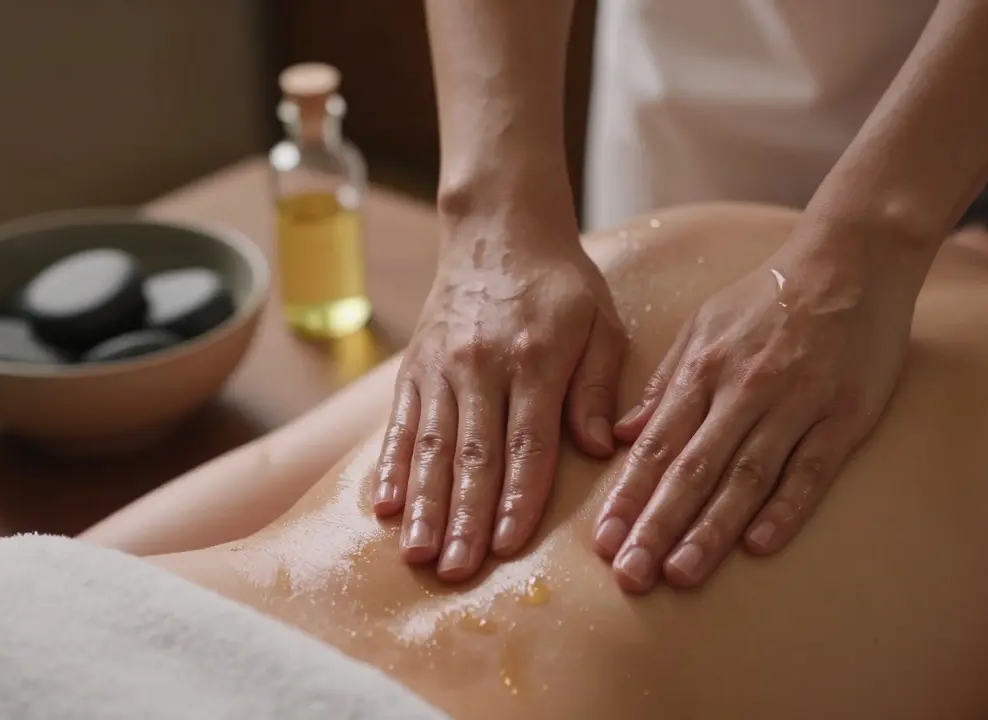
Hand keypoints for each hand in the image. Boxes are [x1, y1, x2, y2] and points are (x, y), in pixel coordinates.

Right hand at [372, 208, 624, 581]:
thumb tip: (598, 446)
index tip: (508, 545)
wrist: (499, 231)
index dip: (517, 497)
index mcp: (536, 359)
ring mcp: (442, 367)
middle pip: (473, 454)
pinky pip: (401, 423)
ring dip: (425, 504)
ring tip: (418, 553)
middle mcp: (482, 366)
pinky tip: (386, 506)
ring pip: (432, 446)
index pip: (527, 442)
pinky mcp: (414, 367)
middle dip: (465, 518)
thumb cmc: (560, 286)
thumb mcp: (601, 323)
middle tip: (457, 571)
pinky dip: (391, 466)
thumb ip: (599, 385)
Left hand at [595, 220, 930, 591]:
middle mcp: (743, 388)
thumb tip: (619, 436)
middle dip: (657, 524)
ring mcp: (796, 402)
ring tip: (682, 573)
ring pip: (746, 475)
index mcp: (704, 368)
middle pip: (693, 467)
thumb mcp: (703, 326)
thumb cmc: (769, 296)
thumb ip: (663, 384)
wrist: (852, 260)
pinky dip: (786, 507)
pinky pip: (812, 468)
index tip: (604, 540)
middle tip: (630, 573)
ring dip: (712, 528)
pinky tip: (760, 545)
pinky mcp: (845, 414)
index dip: (629, 495)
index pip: (657, 444)